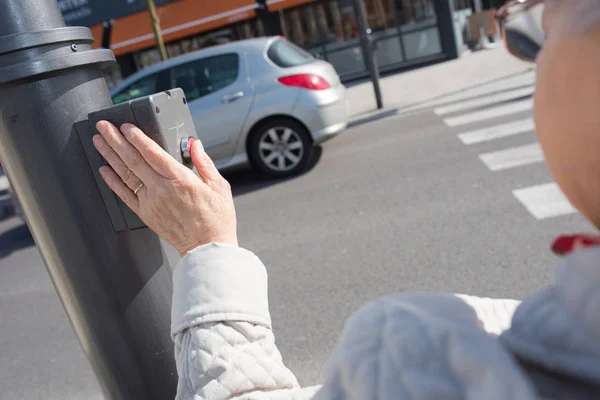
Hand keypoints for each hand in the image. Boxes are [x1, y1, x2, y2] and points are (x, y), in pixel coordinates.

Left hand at [92, 121, 237, 256]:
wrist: (207, 247)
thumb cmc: (216, 219)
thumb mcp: (219, 186)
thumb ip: (204, 162)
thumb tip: (195, 144)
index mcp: (180, 180)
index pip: (152, 153)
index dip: (137, 138)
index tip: (126, 127)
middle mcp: (161, 190)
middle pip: (133, 160)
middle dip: (116, 141)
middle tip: (103, 127)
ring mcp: (151, 202)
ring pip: (125, 174)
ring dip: (110, 156)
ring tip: (99, 142)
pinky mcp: (146, 214)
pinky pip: (124, 195)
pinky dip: (112, 181)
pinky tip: (104, 170)